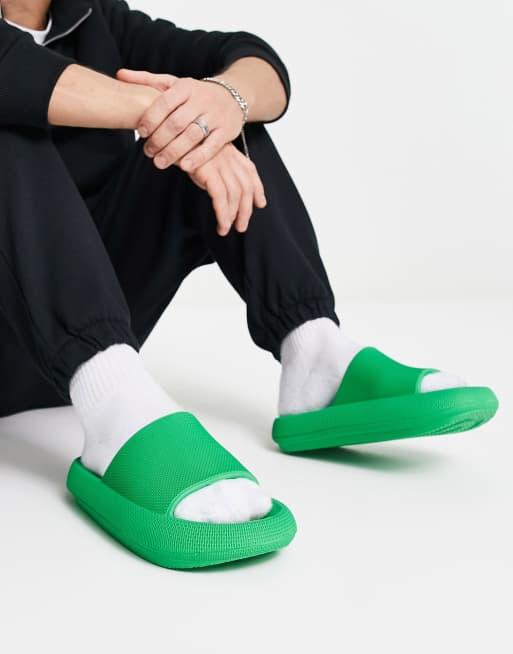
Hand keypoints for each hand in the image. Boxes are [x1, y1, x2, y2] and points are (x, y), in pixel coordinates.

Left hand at [115, 69, 244, 171]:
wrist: (232, 95)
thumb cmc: (195, 93)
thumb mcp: (173, 83)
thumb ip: (147, 80)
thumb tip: (120, 75)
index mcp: (185, 87)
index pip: (164, 103)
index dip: (151, 119)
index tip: (141, 132)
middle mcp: (201, 100)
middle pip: (176, 123)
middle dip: (159, 139)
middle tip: (148, 152)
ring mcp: (215, 116)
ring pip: (192, 136)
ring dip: (174, 151)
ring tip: (160, 162)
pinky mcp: (226, 131)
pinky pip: (212, 146)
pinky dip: (198, 157)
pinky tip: (184, 166)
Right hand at [187, 142, 266, 235]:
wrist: (170, 134)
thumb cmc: (184, 146)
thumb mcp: (206, 153)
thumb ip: (217, 166)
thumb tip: (222, 187)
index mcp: (230, 151)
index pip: (250, 170)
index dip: (258, 188)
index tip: (260, 202)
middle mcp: (228, 157)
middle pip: (245, 186)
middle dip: (246, 209)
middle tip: (242, 225)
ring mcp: (219, 164)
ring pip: (235, 194)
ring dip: (233, 215)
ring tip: (226, 228)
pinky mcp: (208, 171)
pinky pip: (221, 197)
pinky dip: (223, 213)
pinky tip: (222, 224)